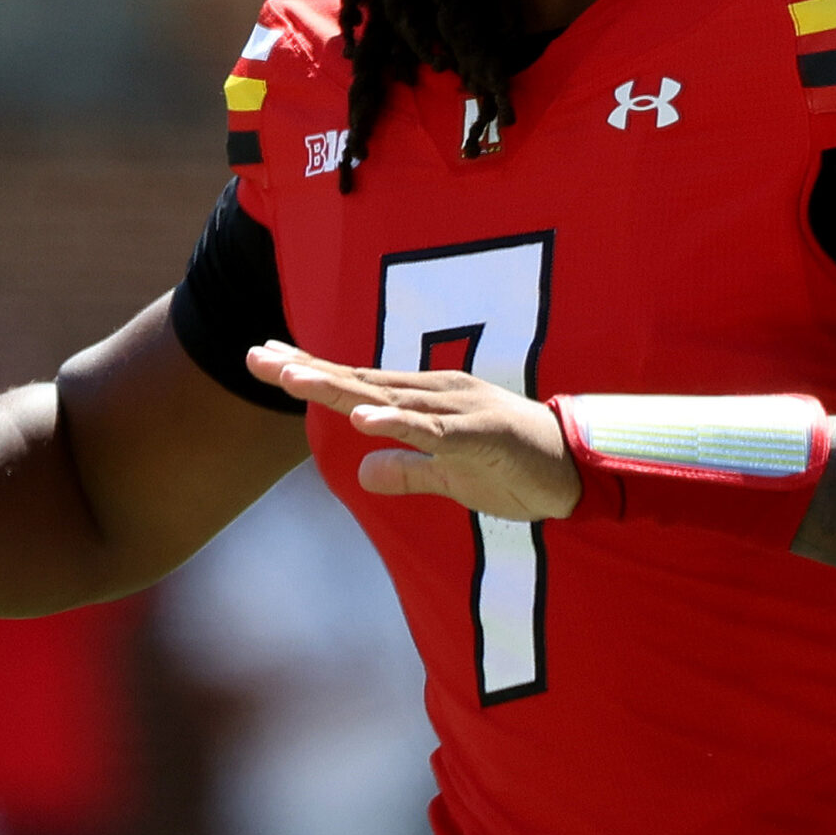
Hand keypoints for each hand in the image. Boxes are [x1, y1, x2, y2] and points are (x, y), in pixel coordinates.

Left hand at [245, 341, 579, 520]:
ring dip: (336, 388)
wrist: (580, 471)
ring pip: (386, 397)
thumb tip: (363, 471)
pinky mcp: (480, 434)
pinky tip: (360, 419)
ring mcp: (457, 410)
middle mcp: (435, 393)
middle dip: (305, 369)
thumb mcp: (450, 477)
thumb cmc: (517, 468)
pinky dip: (395, 423)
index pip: (356, 383)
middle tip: (255, 357)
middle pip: (359, 380)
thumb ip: (408, 471)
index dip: (311, 371)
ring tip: (289, 379)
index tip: (264, 357)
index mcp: (425, 400)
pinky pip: (431, 430)